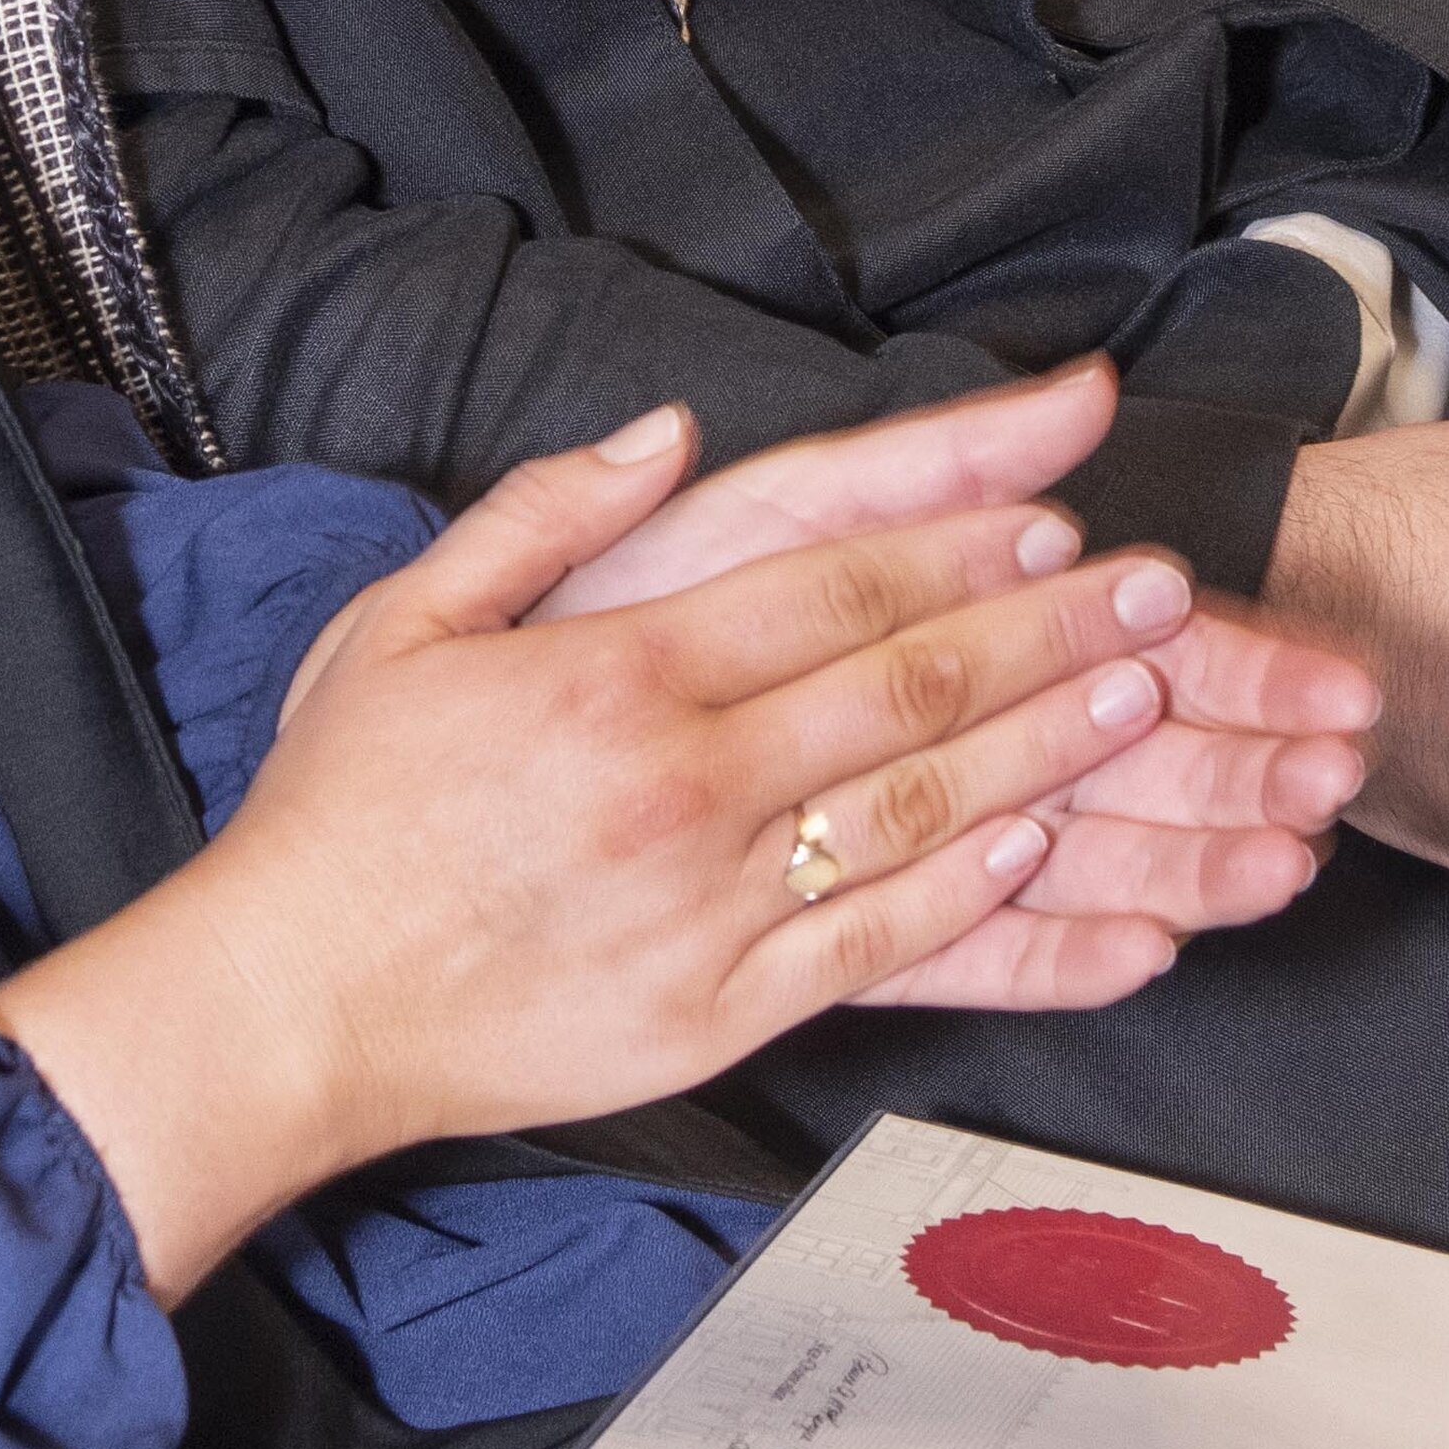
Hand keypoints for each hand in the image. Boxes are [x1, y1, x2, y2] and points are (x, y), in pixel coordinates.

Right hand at [0, 410, 1271, 1292]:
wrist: (289, 1006)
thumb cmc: (341, 810)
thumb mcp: (406, 617)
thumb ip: (543, 516)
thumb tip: (666, 435)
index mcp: (616, 675)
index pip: (829, 587)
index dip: (959, 541)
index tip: (1057, 508)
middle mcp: (682, 784)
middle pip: (906, 686)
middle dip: (1050, 627)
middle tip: (1159, 585)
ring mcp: (711, 906)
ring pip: (921, 812)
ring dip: (1049, 749)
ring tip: (1148, 700)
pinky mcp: (719, 1013)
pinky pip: (877, 949)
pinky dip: (975, 900)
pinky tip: (1046, 850)